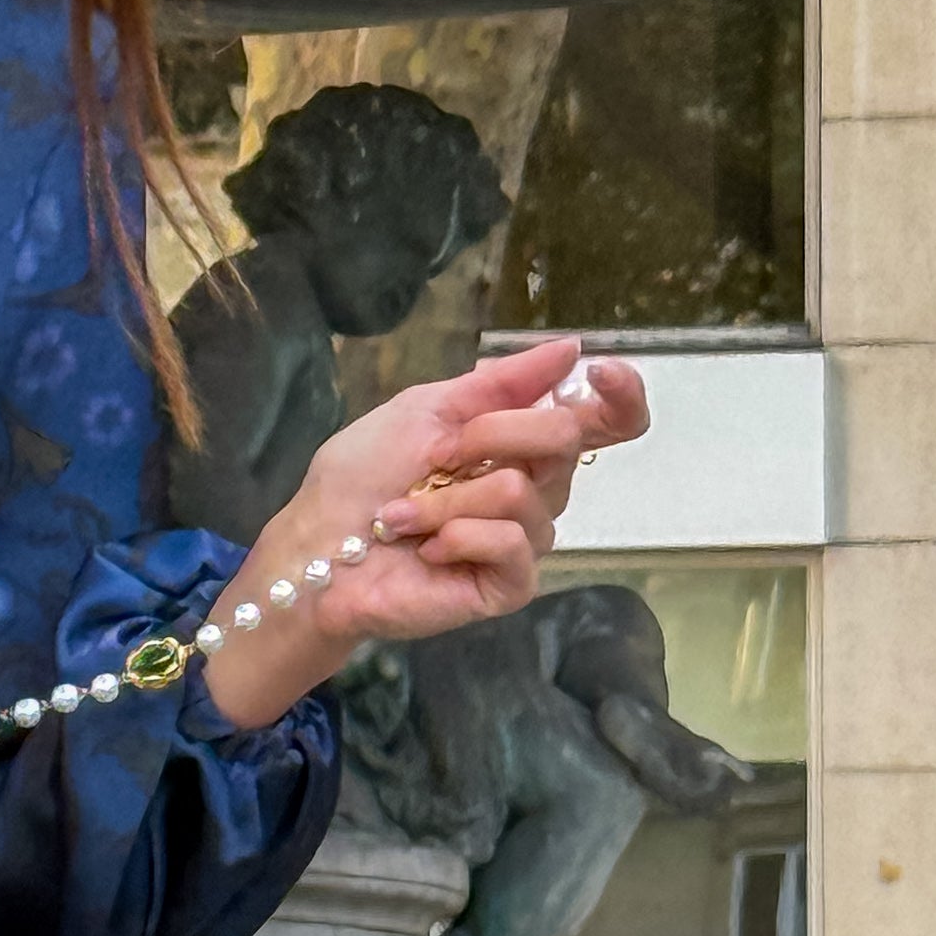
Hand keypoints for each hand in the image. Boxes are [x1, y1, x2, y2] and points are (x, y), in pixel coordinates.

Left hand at [202, 337, 649, 725]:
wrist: (316, 548)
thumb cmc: (360, 479)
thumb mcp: (426, 408)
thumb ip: (502, 382)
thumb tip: (569, 350)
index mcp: (518, 444)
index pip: (601, 423)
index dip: (619, 397)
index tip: (601, 371)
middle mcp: (533, 490)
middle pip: (564, 438)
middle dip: (486, 434)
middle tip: (435, 457)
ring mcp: (524, 540)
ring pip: (522, 491)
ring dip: (447, 497)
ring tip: (404, 516)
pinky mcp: (509, 585)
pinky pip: (514, 544)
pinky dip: (458, 537)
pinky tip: (427, 551)